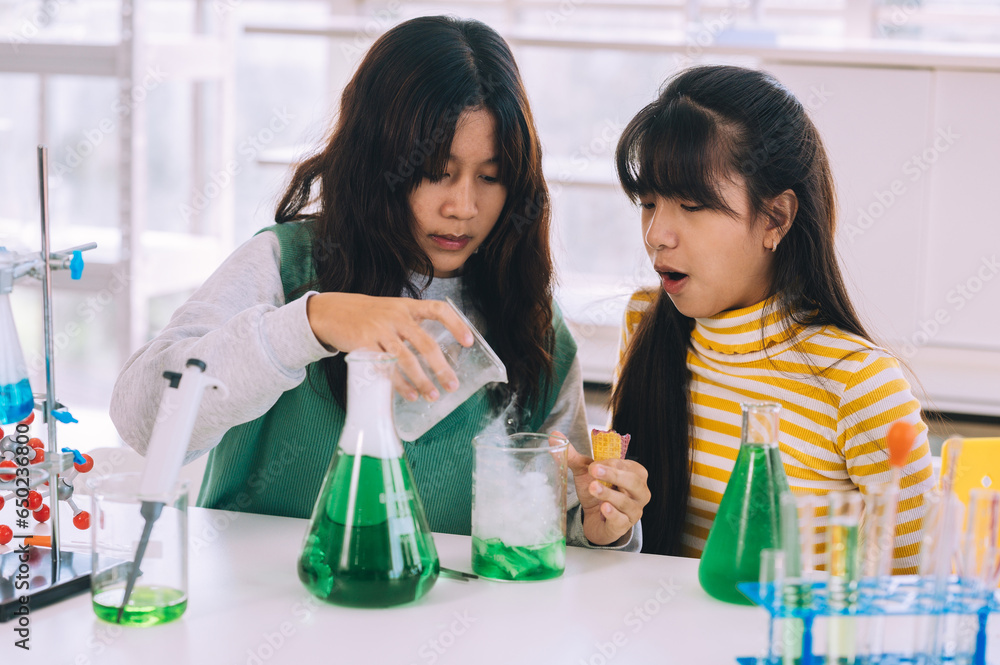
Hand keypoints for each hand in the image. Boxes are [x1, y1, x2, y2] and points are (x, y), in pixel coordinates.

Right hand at [306, 293, 472, 401]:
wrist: (332, 311)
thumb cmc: (369, 315)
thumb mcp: (393, 310)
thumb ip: (413, 326)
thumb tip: (438, 354)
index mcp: (408, 307)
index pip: (439, 309)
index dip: (457, 324)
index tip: (469, 341)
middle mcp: (397, 316)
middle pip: (425, 343)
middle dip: (441, 367)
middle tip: (453, 385)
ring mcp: (380, 330)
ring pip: (406, 359)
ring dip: (422, 380)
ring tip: (433, 396)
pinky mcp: (364, 345)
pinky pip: (385, 367)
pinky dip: (399, 383)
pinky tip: (409, 394)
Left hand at [559, 431, 650, 545]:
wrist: (594, 518)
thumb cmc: (596, 490)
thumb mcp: (585, 471)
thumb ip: (573, 455)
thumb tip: (554, 436)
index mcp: (635, 473)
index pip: (626, 466)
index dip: (610, 464)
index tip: (593, 465)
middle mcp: (639, 492)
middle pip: (633, 481)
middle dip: (613, 475)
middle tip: (594, 471)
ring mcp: (633, 511)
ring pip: (625, 501)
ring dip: (609, 494)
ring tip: (593, 488)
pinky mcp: (623, 526)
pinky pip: (621, 520)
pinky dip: (612, 514)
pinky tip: (603, 508)